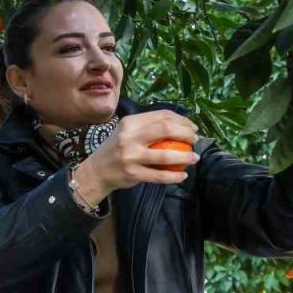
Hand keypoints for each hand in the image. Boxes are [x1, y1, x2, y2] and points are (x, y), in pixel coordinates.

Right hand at [72, 110, 199, 200]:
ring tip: (195, 157)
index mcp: (129, 123)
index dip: (182, 120)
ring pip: (165, 155)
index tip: (192, 127)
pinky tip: (183, 176)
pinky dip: (174, 176)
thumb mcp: (127, 132)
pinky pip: (160, 176)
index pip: (161, 116)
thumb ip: (148, 126)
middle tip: (195, 140)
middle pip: (165, 129)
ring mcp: (130, 156)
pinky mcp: (133, 173)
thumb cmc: (117, 149)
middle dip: (186, 134)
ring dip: (185, 157)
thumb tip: (180, 124)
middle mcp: (129, 137)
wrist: (96, 171)